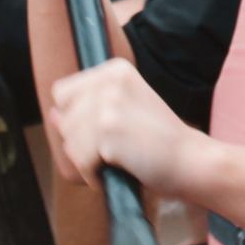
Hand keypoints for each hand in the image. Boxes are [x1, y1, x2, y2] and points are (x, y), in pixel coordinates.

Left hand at [51, 57, 202, 191]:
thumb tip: (53, 114)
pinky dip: (94, 175)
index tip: (106, 129)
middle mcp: (110, 80)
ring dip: (89, 160)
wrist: (191, 161)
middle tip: (115, 147)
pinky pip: (80, 160)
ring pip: (70, 141)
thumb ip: (88, 109)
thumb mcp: (126, 112)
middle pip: (63, 118)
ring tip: (118, 159)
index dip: (77, 118)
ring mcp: (109, 104)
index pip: (63, 92)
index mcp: (116, 70)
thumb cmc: (159, 142)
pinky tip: (119, 170)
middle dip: (82, 141)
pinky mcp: (109, 130)